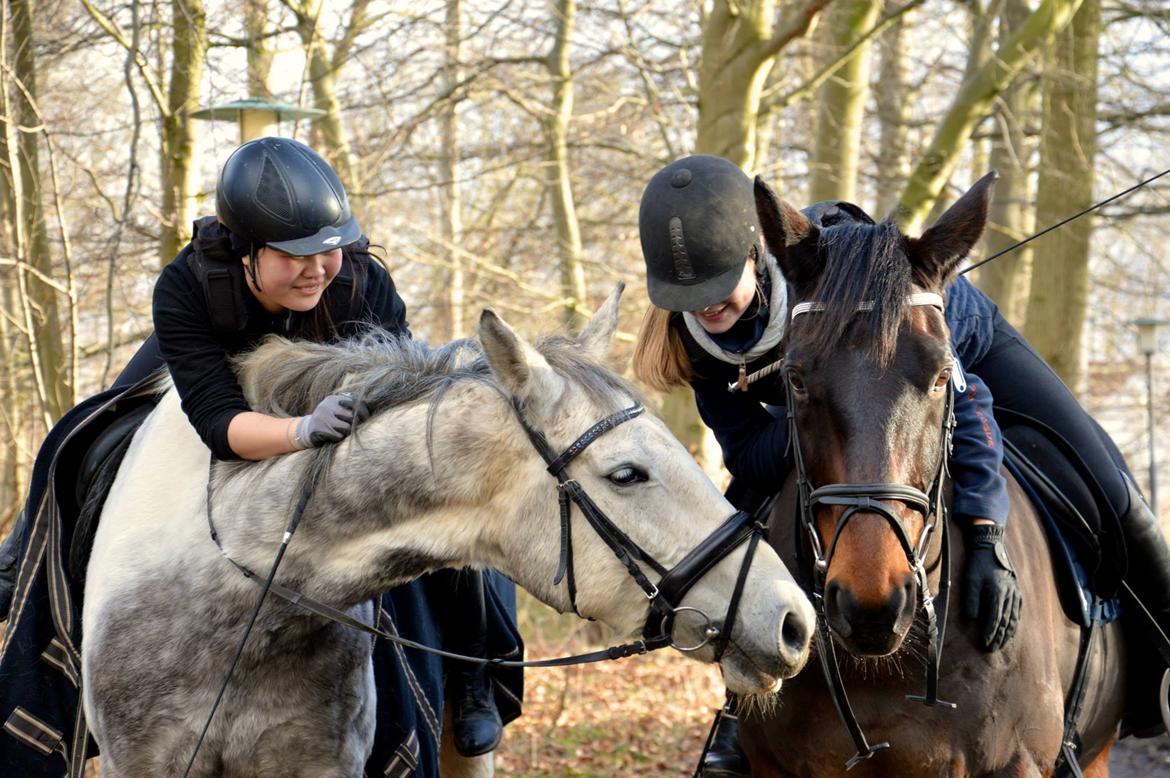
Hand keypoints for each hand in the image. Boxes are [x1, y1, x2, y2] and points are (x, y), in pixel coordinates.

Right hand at [294, 392, 370, 448]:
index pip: (354, 403)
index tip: (366, 418)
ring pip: (345, 427)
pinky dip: (339, 438)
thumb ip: (350, 407)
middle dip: (354, 424)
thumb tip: (368, 412)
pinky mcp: (318, 428)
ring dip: (346, 432)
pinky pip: (337, 436)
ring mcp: (322, 416)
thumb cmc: (329, 420)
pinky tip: (334, 436)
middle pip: (351, 416)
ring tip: (342, 432)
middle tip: (353, 428)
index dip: (363, 412)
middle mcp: (327, 405)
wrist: (307, 429)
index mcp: (333, 399)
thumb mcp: (336, 409)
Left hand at [963, 522, 1021, 651]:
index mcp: (997, 592)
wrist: (990, 546)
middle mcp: (1009, 594)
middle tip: (992, 649)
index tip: (985, 644)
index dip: (990, 633)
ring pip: (1013, 617)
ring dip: (1007, 632)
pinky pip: (1017, 610)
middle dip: (998, 636)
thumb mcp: (970, 579)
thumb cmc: (977, 563)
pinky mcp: (1017, 590)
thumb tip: (971, 619)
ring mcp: (1015, 593)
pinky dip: (1014, 622)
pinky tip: (1011, 629)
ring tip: (1001, 644)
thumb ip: (971, 599)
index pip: (994, 618)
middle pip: (1005, 621)